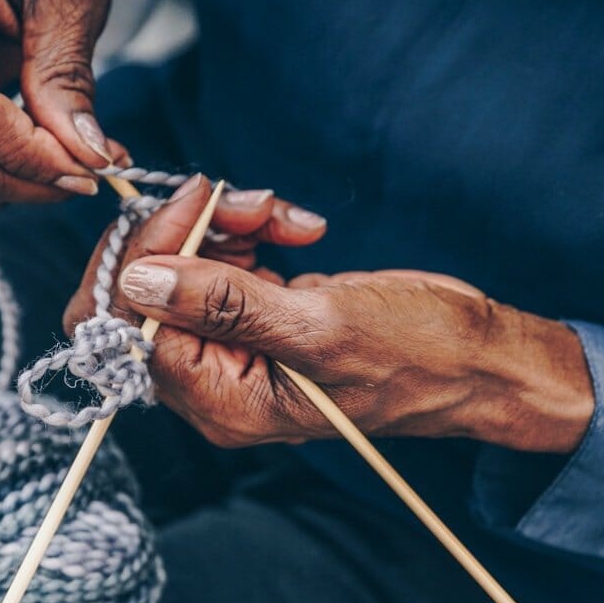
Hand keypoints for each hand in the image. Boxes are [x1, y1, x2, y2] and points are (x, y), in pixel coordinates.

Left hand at [76, 178, 594, 451]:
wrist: (477, 357)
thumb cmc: (416, 359)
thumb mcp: (319, 326)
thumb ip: (224, 304)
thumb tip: (139, 280)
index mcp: (218, 400)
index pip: (126, 322)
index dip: (147, 255)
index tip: (198, 205)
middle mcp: (215, 378)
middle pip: (144, 290)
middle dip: (186, 231)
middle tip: (243, 202)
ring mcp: (234, 344)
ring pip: (183, 263)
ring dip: (226, 221)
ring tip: (283, 213)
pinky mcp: (258, 313)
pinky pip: (222, 259)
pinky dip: (251, 228)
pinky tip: (298, 226)